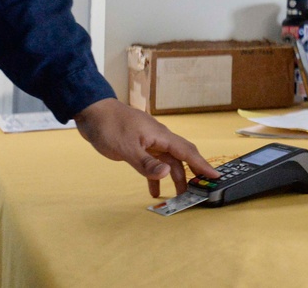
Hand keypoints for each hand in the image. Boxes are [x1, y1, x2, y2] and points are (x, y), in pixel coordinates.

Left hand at [73, 98, 218, 197]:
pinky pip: (154, 162)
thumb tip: (167, 174)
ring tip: (177, 195)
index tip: (216, 176)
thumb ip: (147, 163)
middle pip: (182, 158)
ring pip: (168, 161)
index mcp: (161, 136)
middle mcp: (160, 139)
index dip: (202, 165)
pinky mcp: (140, 146)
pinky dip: (155, 175)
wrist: (92, 112)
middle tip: (199, 191)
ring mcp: (150, 142)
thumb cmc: (110, 126)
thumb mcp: (127, 148)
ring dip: (173, 177)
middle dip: (192, 174)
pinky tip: (154, 189)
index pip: (187, 152)